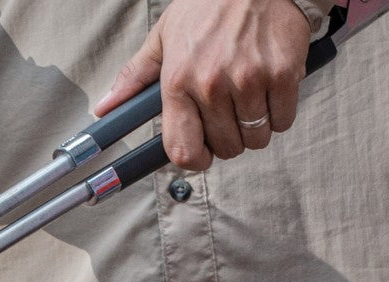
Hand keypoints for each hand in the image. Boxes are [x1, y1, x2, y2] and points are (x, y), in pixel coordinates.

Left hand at [93, 0, 311, 170]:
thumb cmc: (207, 7)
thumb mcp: (165, 37)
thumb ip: (135, 77)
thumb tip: (105, 108)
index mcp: (178, 79)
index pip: (183, 151)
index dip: (196, 159)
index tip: (204, 151)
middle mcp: (211, 83)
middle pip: (227, 149)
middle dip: (231, 136)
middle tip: (230, 107)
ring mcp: (249, 81)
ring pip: (257, 139)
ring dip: (256, 125)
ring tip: (250, 93)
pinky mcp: (281, 77)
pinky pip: (283, 122)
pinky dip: (279, 111)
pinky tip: (270, 85)